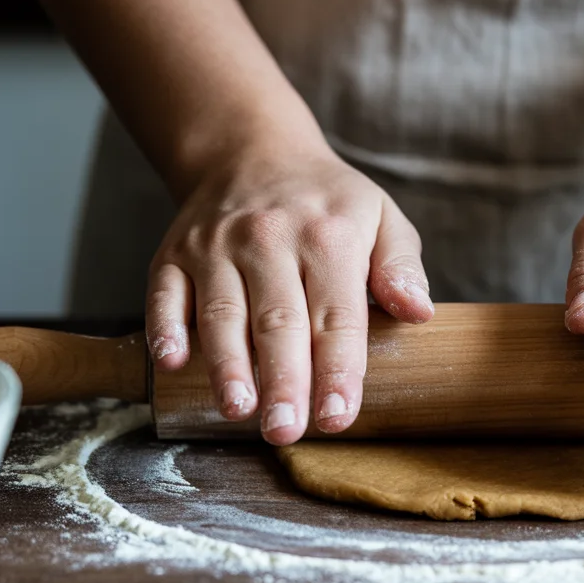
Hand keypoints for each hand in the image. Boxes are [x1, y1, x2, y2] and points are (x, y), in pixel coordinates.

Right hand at [145, 143, 432, 444]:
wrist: (252, 151)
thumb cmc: (327, 201)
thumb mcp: (382, 217)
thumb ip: (402, 266)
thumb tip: (418, 312)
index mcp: (329, 238)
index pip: (336, 316)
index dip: (337, 370)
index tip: (338, 416)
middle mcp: (270, 240)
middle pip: (277, 321)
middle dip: (283, 381)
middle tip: (285, 431)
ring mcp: (216, 246)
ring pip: (221, 312)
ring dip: (227, 365)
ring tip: (238, 409)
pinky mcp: (175, 253)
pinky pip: (164, 293)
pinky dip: (165, 327)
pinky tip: (172, 362)